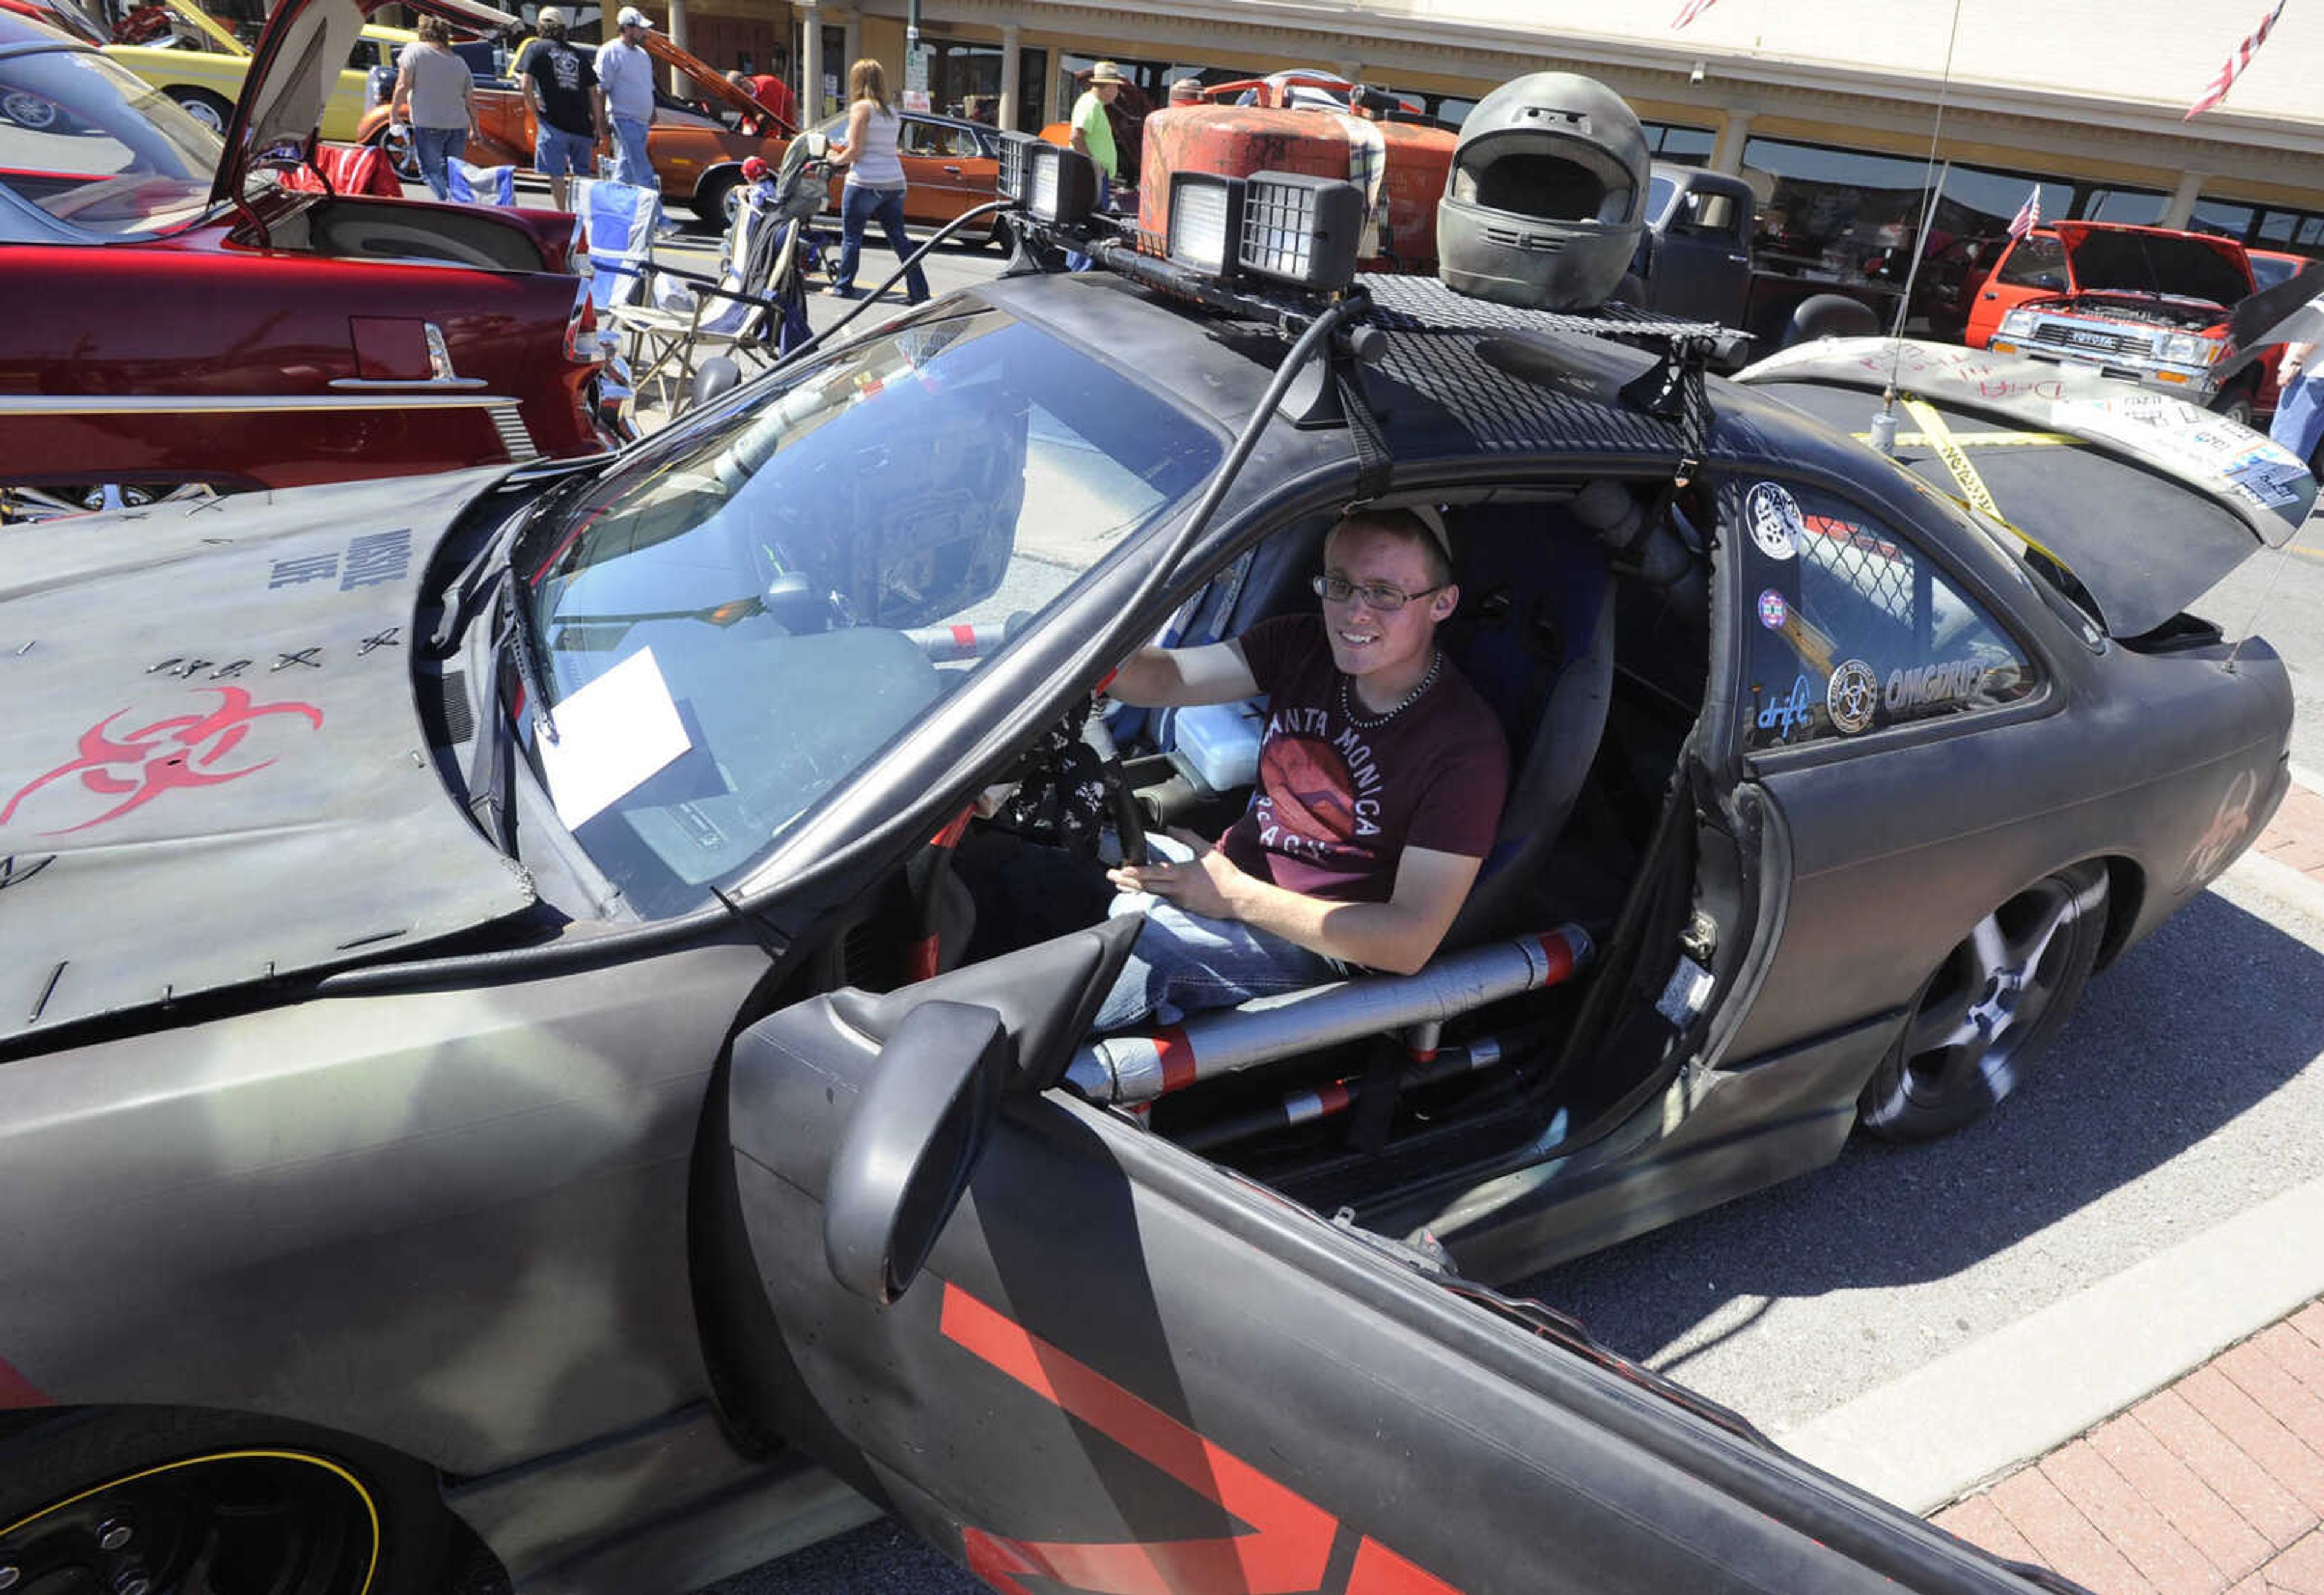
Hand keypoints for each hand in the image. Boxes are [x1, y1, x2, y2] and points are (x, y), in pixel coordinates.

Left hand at [1105, 829, 1242, 920]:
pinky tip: (1141, 892)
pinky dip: (1149, 894)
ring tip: (1120, 884)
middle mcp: (1176, 889)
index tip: (1122, 871)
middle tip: (1111, 876)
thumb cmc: (1225, 875)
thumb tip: (1170, 828)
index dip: (1136, 873)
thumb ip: (1187, 837)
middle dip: (1127, 881)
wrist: (1238, 898)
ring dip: (1135, 889)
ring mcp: (1178, 900)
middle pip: (1146, 886)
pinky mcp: (1183, 907)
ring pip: (1152, 893)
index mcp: (1181, 874)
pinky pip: (1162, 899)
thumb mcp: (1207, 850)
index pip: (1154, 874)